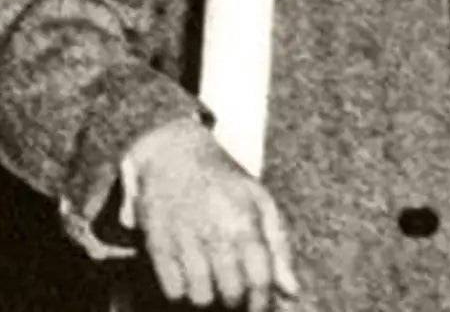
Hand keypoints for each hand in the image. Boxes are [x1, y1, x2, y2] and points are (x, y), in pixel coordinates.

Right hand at [128, 119, 298, 307]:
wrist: (175, 152)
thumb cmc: (224, 182)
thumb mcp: (259, 201)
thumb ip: (278, 246)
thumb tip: (292, 291)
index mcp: (246, 218)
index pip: (260, 278)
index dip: (262, 302)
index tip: (259, 308)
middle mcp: (216, 229)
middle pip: (230, 294)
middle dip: (235, 301)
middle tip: (233, 294)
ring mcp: (185, 237)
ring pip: (200, 298)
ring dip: (207, 297)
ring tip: (211, 281)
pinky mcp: (157, 243)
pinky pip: (173, 290)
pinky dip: (182, 290)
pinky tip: (188, 274)